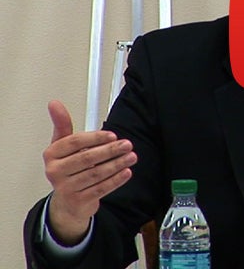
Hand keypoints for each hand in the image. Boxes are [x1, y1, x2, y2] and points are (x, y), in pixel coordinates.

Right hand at [43, 100, 136, 244]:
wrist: (67, 201)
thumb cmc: (67, 168)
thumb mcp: (63, 145)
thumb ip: (63, 124)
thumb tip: (54, 103)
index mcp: (51, 154)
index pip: (75, 142)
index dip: (95, 137)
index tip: (113, 135)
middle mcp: (55, 171)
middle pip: (86, 158)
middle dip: (110, 150)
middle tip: (127, 144)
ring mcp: (65, 188)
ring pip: (96, 174)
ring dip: (117, 164)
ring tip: (131, 156)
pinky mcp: (78, 201)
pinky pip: (100, 189)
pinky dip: (115, 180)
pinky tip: (126, 172)